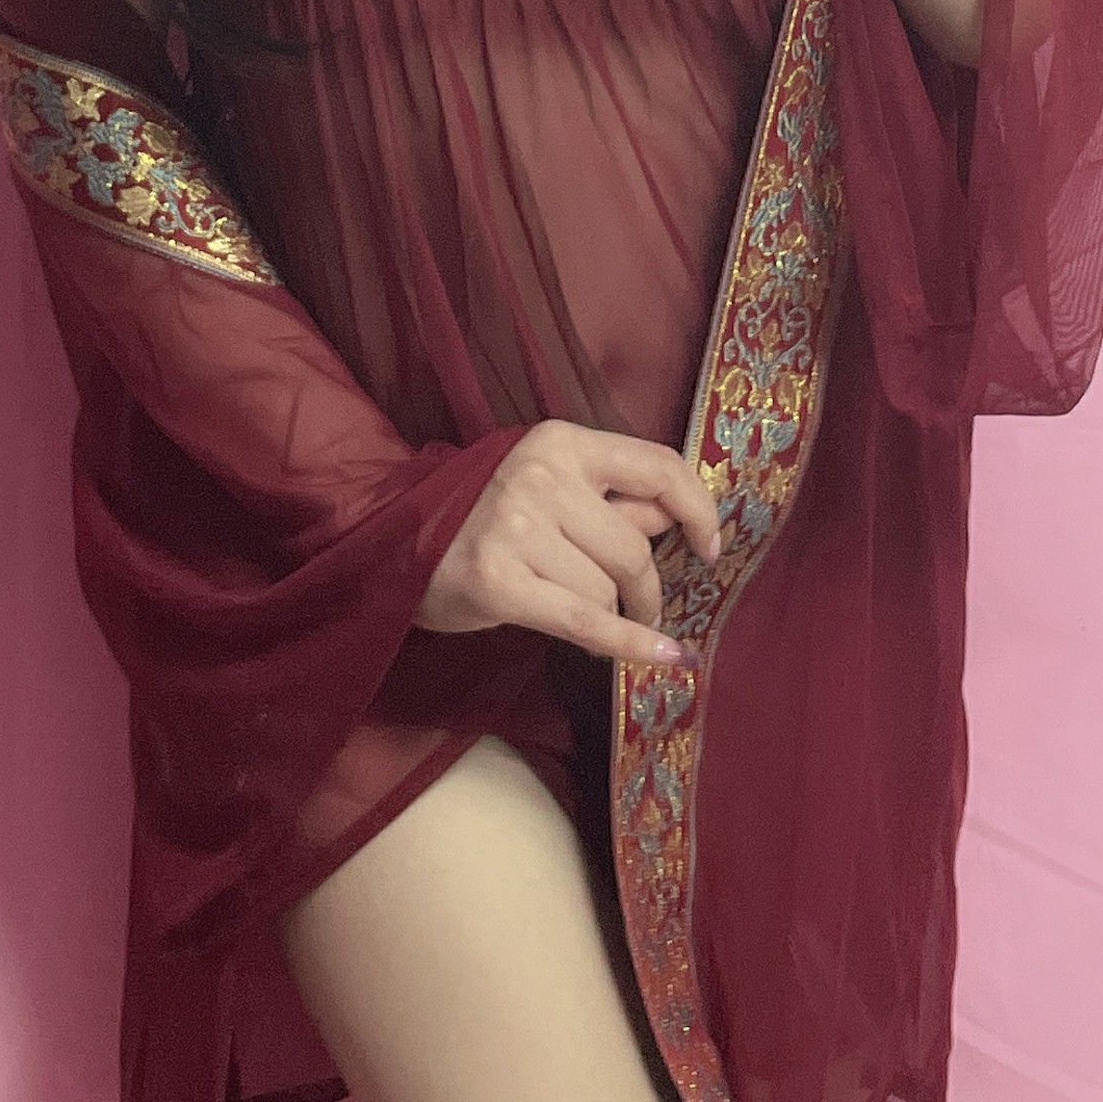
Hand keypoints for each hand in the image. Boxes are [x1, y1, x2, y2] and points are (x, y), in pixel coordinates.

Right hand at [417, 420, 722, 666]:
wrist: (392, 543)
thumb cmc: (481, 515)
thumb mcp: (546, 484)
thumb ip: (611, 496)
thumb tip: (681, 518)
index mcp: (559, 442)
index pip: (657, 467)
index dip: (697, 509)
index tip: (710, 546)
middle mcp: (539, 477)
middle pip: (634, 547)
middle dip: (644, 587)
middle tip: (639, 606)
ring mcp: (516, 529)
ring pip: (606, 591)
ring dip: (605, 612)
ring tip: (568, 603)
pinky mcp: (499, 583)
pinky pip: (587, 623)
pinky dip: (631, 646)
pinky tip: (666, 659)